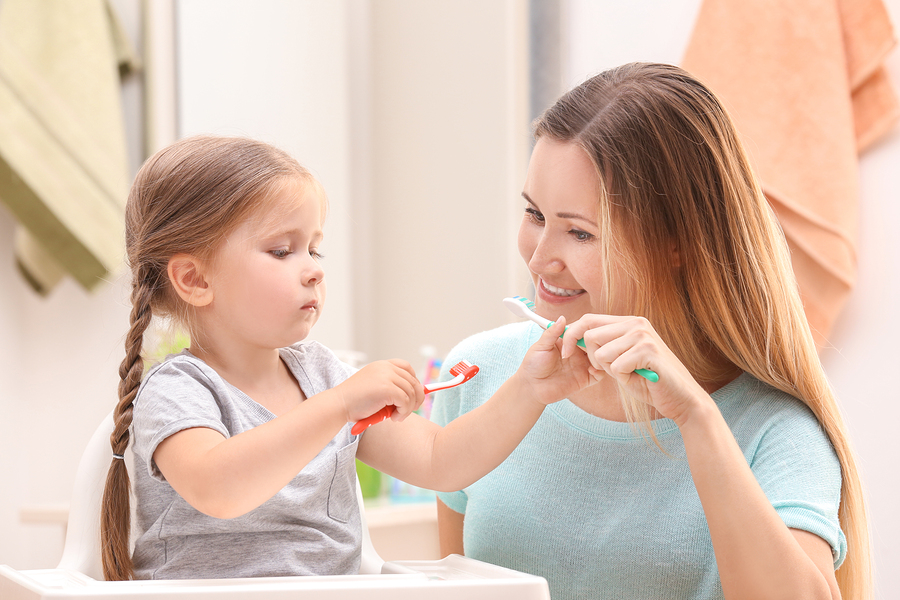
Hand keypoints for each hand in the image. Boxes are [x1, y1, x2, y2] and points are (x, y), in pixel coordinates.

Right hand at [334, 359, 424, 422]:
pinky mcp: (387, 388)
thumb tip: (416, 396)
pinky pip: (406, 401)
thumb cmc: (354, 402)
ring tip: (397, 417)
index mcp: (382, 365)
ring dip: (408, 409)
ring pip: (411, 393)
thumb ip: (391, 386)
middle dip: (416, 398)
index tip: (413, 395)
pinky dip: (403, 412)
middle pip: (413, 381)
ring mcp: (387, 376)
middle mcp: (385, 367)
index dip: (414, 381)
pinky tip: (394, 418)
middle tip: (408, 411)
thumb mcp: (375, 388)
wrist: (339, 405)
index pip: (407, 367)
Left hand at [515, 317, 595, 404]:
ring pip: (600, 357)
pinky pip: (599, 374)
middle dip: (597, 342)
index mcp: (568, 342)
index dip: (587, 330)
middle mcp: (577, 352)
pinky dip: (600, 370)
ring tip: (594, 356)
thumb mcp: (541, 346)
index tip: (585, 332)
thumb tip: (562, 318)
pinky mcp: (584, 379)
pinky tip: (591, 369)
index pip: (583, 331)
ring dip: (601, 355)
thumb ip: (552, 333)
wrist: (532, 387)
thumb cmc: (533, 365)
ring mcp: (582, 365)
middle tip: (592, 345)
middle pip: (595, 343)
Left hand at [562, 314, 711, 425]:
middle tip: (611, 371)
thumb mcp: (621, 361)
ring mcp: (643, 335)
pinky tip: (639, 378)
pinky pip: (616, 366)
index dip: (572, 336)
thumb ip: (603, 348)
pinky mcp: (648, 350)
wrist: (681, 398)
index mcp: (628, 323)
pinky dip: (623, 378)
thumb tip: (574, 339)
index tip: (565, 353)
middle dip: (592, 359)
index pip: (589, 320)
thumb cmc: (649, 381)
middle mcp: (636, 323)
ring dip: (610, 371)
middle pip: (590, 335)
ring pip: (601, 353)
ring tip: (630, 374)